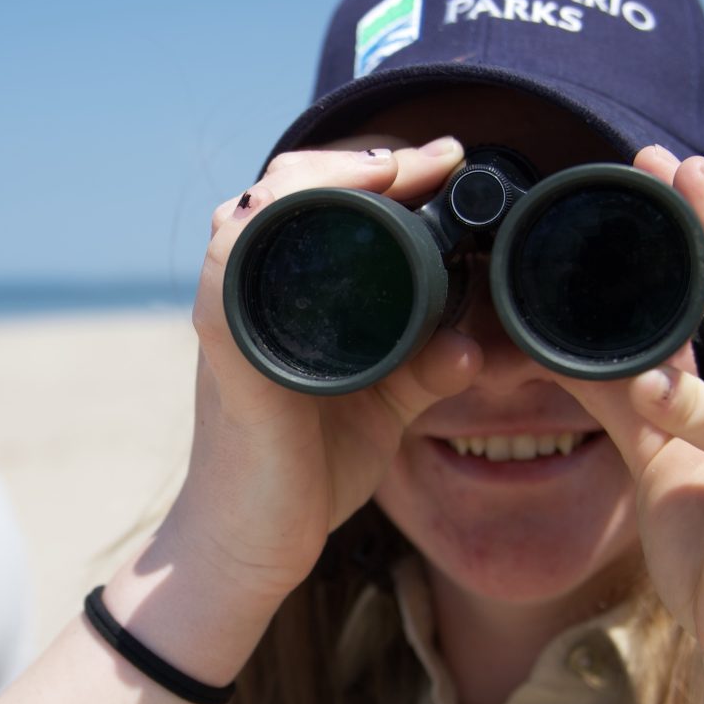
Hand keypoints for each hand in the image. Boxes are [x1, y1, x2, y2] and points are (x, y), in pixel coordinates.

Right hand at [165, 138, 481, 605]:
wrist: (248, 547)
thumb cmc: (303, 472)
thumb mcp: (384, 407)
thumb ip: (425, 369)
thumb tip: (476, 346)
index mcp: (283, 294)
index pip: (316, 196)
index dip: (378, 165)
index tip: (446, 158)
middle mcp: (248, 293)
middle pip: (286, 183)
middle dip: (362, 158)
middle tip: (435, 157)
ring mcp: (230, 317)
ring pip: (257, 208)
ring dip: (324, 176)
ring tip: (395, 171)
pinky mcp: (226, 352)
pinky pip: (230, 267)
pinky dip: (274, 228)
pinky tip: (331, 213)